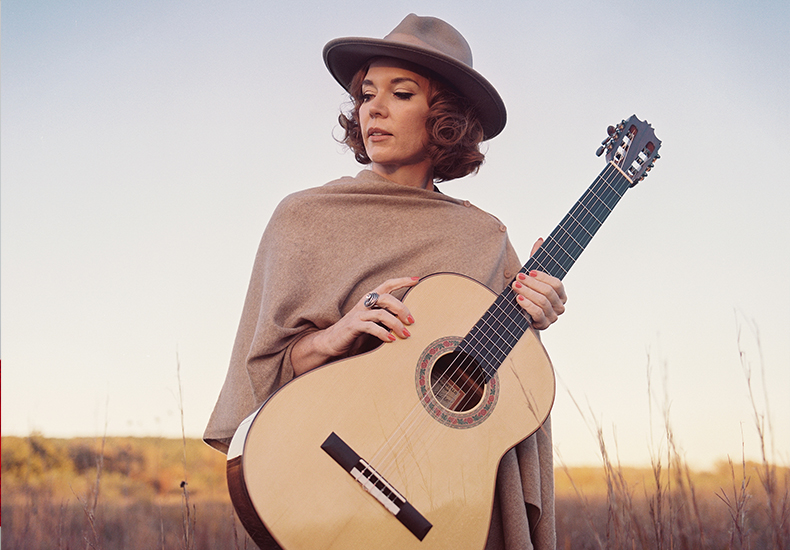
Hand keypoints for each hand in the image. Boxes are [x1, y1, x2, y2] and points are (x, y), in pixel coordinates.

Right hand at [291, 276, 419, 375]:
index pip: (387, 285)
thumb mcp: (372, 322)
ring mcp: (358, 314)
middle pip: (386, 298)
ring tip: (405, 334)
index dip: (402, 281)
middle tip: (411, 321)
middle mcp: (364, 304)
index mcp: (369, 300)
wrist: (331, 342)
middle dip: (402, 308)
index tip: (416, 279)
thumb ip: (386, 319)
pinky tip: (391, 339)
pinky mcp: (353, 326)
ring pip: (381, 313)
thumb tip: (408, 322)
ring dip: (396, 324)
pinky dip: (383, 333)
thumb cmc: (355, 332)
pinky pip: (371, 326)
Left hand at [511, 238, 567, 329]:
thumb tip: (540, 239)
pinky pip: (537, 314)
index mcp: (560, 293)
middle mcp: (559, 306)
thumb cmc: (527, 293)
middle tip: (518, 278)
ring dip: (527, 293)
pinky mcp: (543, 325)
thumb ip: (536, 258)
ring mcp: (552, 317)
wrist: (518, 313)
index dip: (543, 277)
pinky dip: (528, 305)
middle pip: (549, 292)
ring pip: (543, 302)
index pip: (556, 284)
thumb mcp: (531, 276)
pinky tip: (519, 299)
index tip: (529, 271)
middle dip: (532, 284)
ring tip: (515, 287)